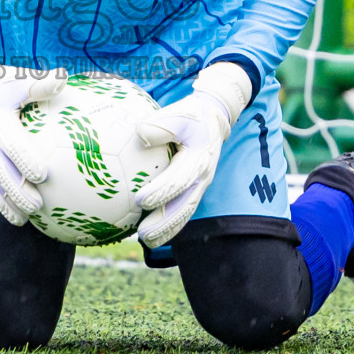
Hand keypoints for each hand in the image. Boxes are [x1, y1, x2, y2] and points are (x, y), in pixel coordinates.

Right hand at [0, 39, 66, 225]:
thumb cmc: (0, 83)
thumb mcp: (17, 79)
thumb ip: (39, 84)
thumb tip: (63, 78)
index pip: (11, 144)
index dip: (25, 160)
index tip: (43, 174)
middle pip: (0, 170)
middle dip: (17, 190)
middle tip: (38, 205)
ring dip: (6, 202)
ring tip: (24, 220)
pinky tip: (15, 217)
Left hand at [134, 61, 252, 247]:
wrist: (214, 119)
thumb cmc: (192, 115)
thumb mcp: (180, 113)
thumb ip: (162, 124)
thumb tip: (141, 134)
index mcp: (198, 159)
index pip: (179, 179)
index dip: (161, 191)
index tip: (140, 199)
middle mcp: (202, 177)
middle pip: (184, 206)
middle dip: (164, 223)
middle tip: (143, 234)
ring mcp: (200, 186)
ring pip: (184, 213)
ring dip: (166, 229)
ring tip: (145, 241)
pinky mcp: (194, 189)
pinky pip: (183, 210)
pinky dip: (169, 224)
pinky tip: (150, 232)